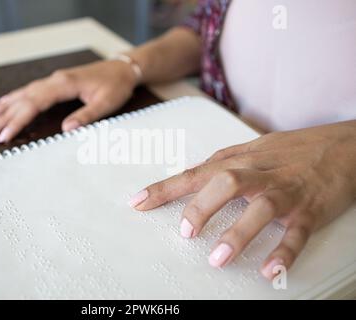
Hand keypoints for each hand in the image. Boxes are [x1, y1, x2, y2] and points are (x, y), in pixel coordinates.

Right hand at [0, 59, 137, 142]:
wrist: (123, 69)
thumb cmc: (116, 86)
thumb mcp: (106, 103)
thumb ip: (86, 116)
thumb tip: (66, 129)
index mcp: (64, 84)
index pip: (34, 103)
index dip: (18, 120)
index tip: (6, 134)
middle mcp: (55, 80)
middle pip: (24, 98)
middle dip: (6, 116)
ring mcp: (55, 79)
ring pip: (25, 93)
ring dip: (7, 106)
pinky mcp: (57, 82)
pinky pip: (31, 89)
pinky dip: (16, 97)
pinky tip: (6, 101)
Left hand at [129, 121, 355, 279]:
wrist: (344, 145)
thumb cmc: (292, 148)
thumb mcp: (252, 149)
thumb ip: (221, 164)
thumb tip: (192, 176)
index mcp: (240, 160)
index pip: (194, 174)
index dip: (164, 189)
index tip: (137, 203)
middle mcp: (259, 174)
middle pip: (225, 184)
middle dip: (201, 208)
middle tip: (186, 233)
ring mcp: (285, 192)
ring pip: (260, 208)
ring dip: (238, 232)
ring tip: (219, 258)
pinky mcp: (309, 210)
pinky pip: (296, 233)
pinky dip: (283, 252)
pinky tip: (269, 269)